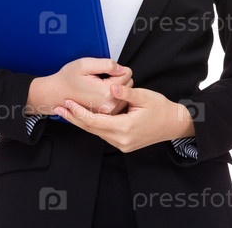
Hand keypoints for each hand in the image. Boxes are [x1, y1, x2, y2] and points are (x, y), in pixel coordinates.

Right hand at [26, 58, 132, 115]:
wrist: (56, 93)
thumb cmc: (68, 78)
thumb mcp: (85, 64)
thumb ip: (106, 64)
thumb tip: (121, 68)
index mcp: (106, 92)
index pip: (127, 73)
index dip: (116, 68)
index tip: (105, 70)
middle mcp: (109, 105)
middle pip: (128, 84)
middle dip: (118, 78)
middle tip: (102, 77)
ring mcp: (107, 112)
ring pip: (125, 94)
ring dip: (117, 88)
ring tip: (101, 85)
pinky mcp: (106, 114)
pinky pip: (120, 101)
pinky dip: (114, 96)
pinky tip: (102, 93)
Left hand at [53, 84, 194, 151]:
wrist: (174, 124)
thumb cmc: (161, 108)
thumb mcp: (144, 96)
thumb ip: (126, 92)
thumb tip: (111, 86)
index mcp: (125, 128)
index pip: (95, 121)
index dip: (78, 112)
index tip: (66, 103)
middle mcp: (121, 140)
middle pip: (91, 129)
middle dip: (74, 118)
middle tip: (57, 108)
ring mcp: (122, 144)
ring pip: (96, 132)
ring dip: (81, 122)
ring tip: (66, 111)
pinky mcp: (124, 144)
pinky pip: (104, 134)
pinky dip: (93, 124)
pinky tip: (84, 116)